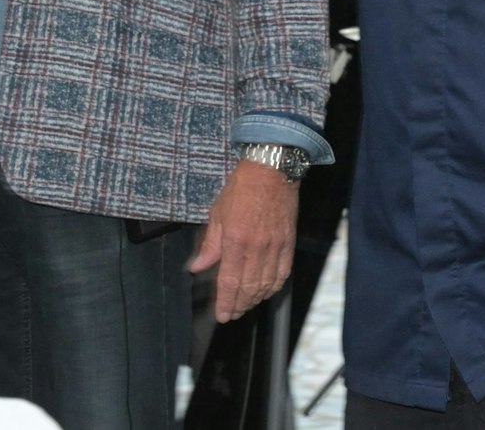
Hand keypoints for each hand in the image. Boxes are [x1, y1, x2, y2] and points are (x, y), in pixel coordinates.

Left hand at [187, 161, 297, 322]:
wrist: (271, 169)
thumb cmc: (242, 187)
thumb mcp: (217, 213)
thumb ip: (209, 245)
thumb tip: (197, 267)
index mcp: (236, 240)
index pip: (230, 282)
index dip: (226, 303)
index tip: (222, 315)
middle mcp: (257, 247)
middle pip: (249, 288)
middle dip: (240, 305)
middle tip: (232, 314)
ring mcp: (275, 246)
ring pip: (267, 284)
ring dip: (256, 299)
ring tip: (246, 305)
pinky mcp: (288, 242)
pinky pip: (283, 272)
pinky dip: (274, 286)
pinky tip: (267, 291)